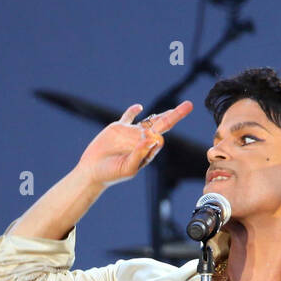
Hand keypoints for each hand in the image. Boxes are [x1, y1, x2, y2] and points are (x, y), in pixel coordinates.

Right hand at [75, 101, 192, 187]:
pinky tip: (139, 107)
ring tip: (176, 108)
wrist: (92, 172)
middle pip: (162, 125)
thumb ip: (140, 154)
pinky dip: (134, 111)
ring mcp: (131, 133)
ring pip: (149, 119)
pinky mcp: (118, 128)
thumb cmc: (111, 174)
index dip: (156, 137)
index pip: (159, 140)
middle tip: (189, 105)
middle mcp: (142, 141)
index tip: (147, 140)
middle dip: (176, 115)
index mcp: (146, 151)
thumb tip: (154, 139)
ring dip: (162, 113)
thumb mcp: (128, 168)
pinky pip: (129, 116)